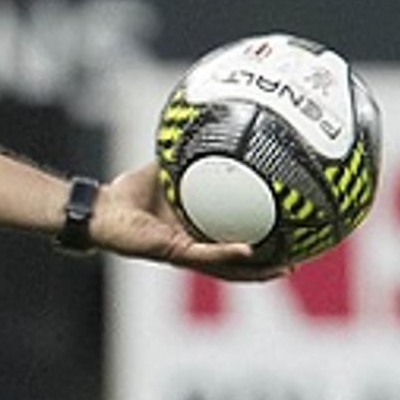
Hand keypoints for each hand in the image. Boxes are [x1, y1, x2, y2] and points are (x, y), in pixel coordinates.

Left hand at [89, 164, 283, 281]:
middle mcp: (193, 247)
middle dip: (267, 266)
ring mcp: (184, 253)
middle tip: (298, 261)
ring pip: (227, 268)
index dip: (261, 244)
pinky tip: (250, 250)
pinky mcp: (172, 251)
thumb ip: (183, 155)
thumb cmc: (127, 195)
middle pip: (238, 264)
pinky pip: (205, 253)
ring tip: (284, 267)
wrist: (101, 209)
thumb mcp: (163, 171)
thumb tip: (203, 129)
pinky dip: (227, 252)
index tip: (288, 238)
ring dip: (256, 270)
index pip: (233, 241)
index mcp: (194, 232)